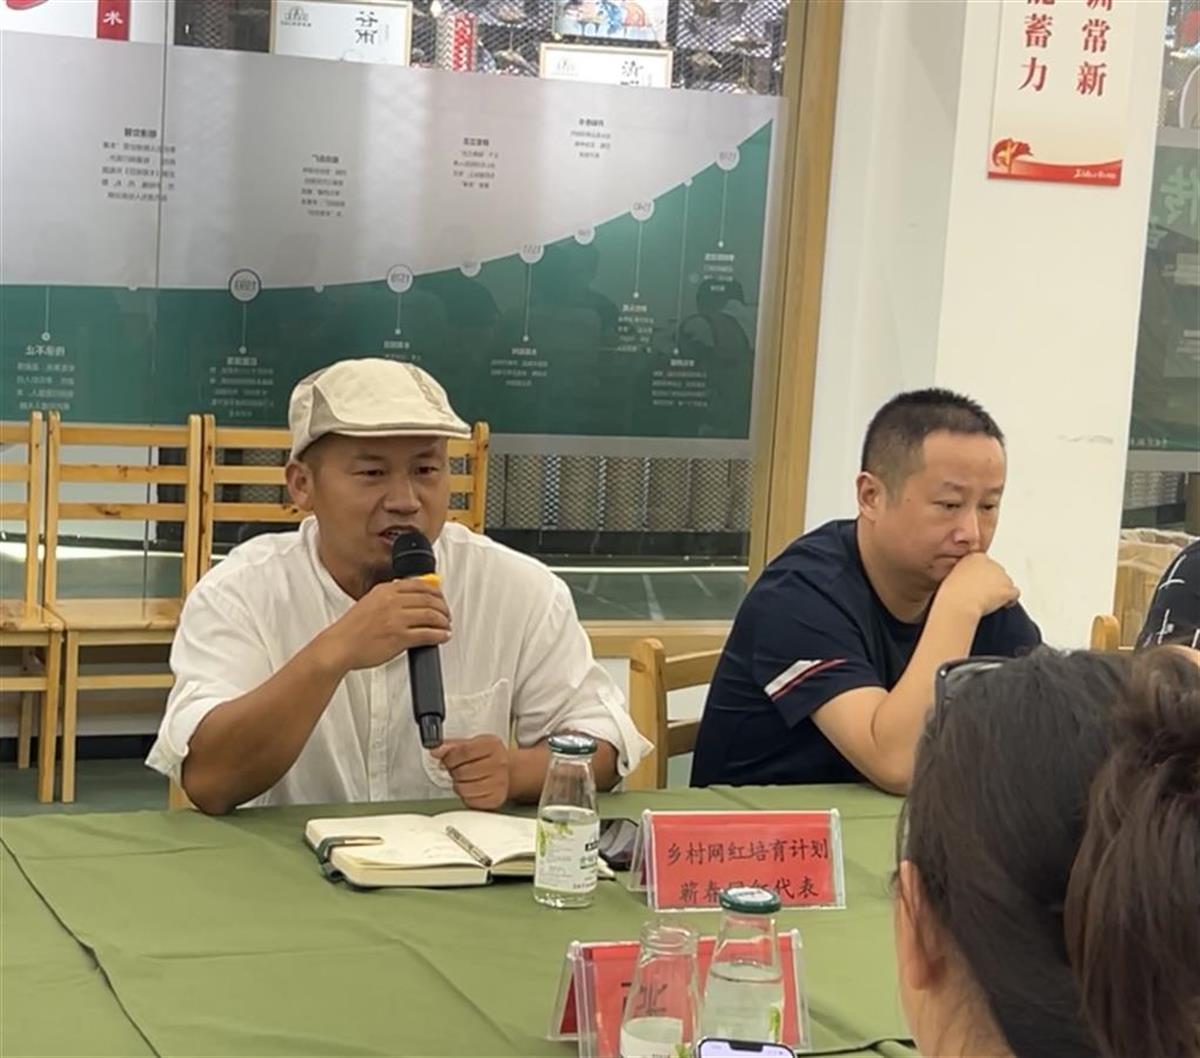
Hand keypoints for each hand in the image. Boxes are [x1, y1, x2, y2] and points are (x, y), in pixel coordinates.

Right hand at [316, 578, 450, 672]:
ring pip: (432, 615)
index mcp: (386, 590)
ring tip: (445, 626)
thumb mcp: (370, 602)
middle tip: (446, 614)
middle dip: (443, 607)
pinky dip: (440, 635)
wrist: (338, 647)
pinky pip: (428, 634)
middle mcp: (392, 602)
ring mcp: (397, 619)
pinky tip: (442, 636)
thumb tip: (410, 596)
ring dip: (443, 621)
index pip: (421, 584)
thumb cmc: (351, 629)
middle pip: (430, 599)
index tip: (441, 597)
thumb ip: (389, 597)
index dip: (437, 591)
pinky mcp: (400, 637)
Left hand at [430, 735, 509, 809]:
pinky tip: (471, 788)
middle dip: (453, 771)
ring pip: (464, 788)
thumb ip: (451, 746)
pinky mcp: (496, 799)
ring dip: (458, 785)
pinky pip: (471, 801)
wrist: (506, 770)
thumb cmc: (486, 756)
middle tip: (455, 769)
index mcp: (492, 744)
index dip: (449, 757)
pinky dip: (466, 796)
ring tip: (463, 779)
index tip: (444, 760)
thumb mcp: (471, 743)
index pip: (464, 751)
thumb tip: (435, 750)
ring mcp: (500, 782)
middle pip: (463, 771)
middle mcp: (499, 763)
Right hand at [938, 552, 1019, 619]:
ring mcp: (1001, 576)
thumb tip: (968, 579)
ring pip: (1007, 582)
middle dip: (994, 582)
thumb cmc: (952, 593)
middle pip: (998, 572)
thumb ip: (964, 572)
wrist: (958, 602)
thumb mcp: (953, 575)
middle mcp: (990, 563)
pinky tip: (1003, 605)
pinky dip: (1010, 599)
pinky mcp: (1008, 588)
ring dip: (1002, 590)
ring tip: (991, 601)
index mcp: (975, 557)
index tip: (980, 583)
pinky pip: (1015, 593)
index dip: (984, 575)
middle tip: (985, 593)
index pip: (986, 564)